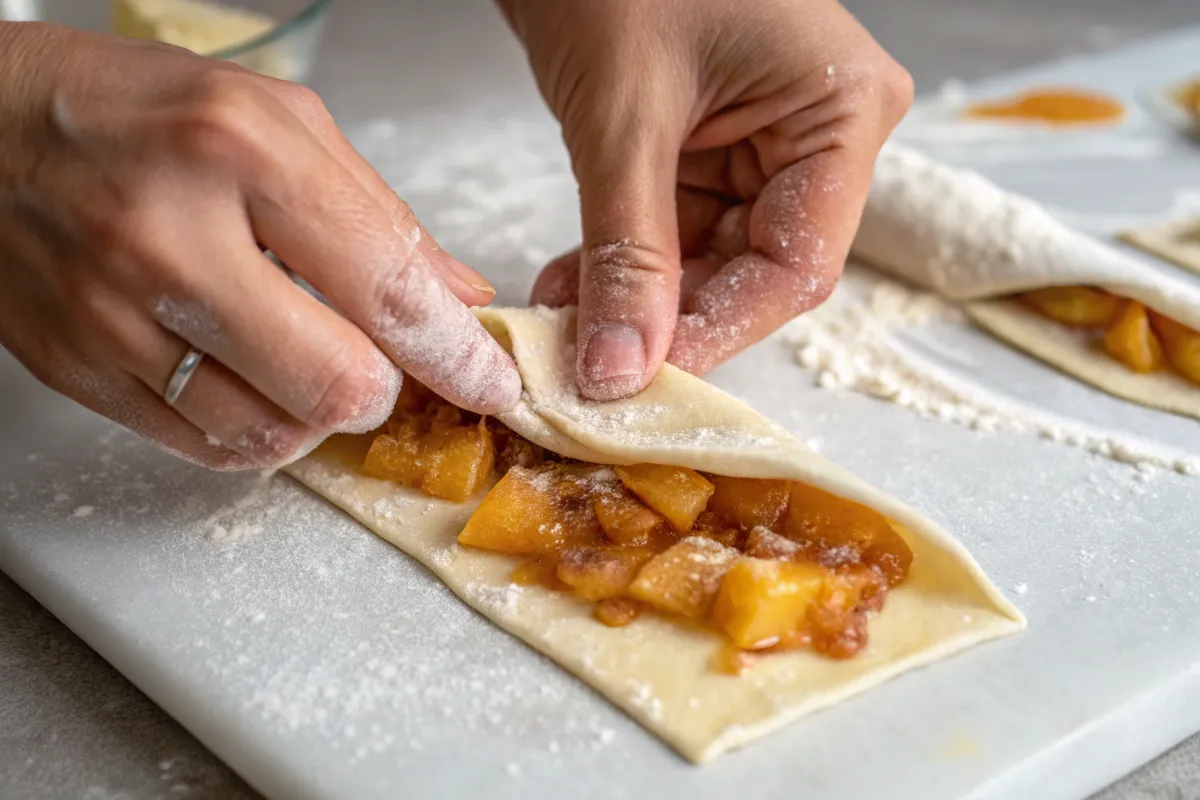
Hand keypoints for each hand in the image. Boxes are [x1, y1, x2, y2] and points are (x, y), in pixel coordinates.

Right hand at [0, 23, 519, 469]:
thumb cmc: (134, 112)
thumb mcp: (275, 118)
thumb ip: (378, 211)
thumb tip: (457, 296)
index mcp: (239, 151)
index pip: (385, 287)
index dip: (456, 353)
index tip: (488, 383)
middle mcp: (171, 239)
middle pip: (336, 386)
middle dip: (383, 389)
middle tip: (376, 359)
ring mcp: (115, 317)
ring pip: (274, 435)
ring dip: (317, 413)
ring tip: (303, 359)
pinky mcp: (81, 373)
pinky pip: (207, 448)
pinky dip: (256, 428)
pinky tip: (252, 377)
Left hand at [502, 0, 911, 397]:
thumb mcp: (623, 118)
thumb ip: (627, 249)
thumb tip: (622, 368)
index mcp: (839, 110)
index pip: (798, 263)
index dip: (720, 331)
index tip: (644, 376)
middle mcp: (814, 131)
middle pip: (753, 268)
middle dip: (666, 317)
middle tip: (594, 362)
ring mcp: (761, 138)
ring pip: (706, 257)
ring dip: (634, 295)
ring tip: (566, 323)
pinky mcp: (707, 141)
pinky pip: (672, 225)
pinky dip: (620, 259)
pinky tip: (571, 287)